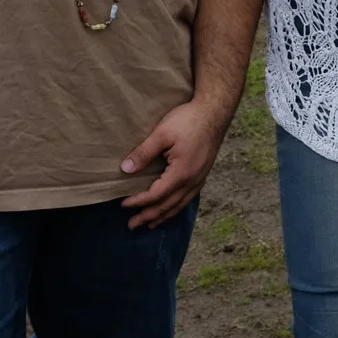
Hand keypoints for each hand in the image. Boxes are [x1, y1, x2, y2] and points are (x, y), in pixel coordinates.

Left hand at [119, 98, 231, 228]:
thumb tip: (126, 169)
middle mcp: (192, 181)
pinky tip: (171, 208)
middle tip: (132, 225)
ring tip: (151, 224)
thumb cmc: (188, 120)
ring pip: (180, 204)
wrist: (214, 112)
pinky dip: (176, 207)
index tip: (123, 204)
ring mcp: (200, 178)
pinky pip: (188, 198)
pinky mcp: (203, 174)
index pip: (156, 195)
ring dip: (163, 215)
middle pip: (168, 205)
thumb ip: (144, 153)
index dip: (139, 201)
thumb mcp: (162, 133)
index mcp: (181, 173)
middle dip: (149, 216)